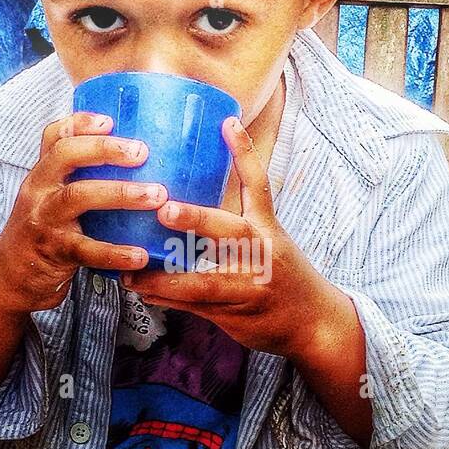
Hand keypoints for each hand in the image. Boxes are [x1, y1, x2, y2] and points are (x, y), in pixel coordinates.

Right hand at [0, 111, 161, 313]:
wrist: (7, 279)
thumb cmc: (41, 236)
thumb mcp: (50, 201)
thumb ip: (78, 182)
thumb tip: (134, 166)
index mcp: (42, 175)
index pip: (54, 137)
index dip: (80, 122)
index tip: (110, 119)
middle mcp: (39, 191)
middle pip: (66, 156)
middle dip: (105, 149)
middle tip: (142, 151)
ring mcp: (44, 220)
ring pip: (79, 196)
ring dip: (121, 193)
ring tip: (156, 196)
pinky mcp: (53, 252)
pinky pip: (86, 250)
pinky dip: (115, 252)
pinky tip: (141, 255)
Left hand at [121, 116, 347, 361]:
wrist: (315, 325)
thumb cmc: (288, 279)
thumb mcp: (273, 244)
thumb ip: (241, 226)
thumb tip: (195, 203)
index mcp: (269, 231)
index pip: (259, 187)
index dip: (244, 154)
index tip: (227, 124)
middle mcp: (261, 254)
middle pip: (229, 231)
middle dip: (196, 219)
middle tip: (165, 209)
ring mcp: (249, 287)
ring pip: (204, 281)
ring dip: (165, 278)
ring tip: (133, 274)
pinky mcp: (236, 313)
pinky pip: (197, 306)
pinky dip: (169, 300)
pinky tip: (145, 294)